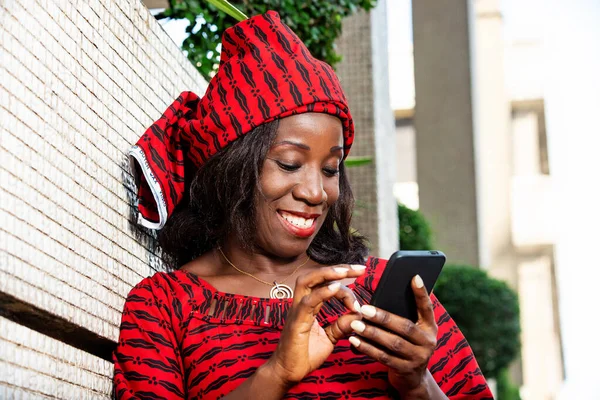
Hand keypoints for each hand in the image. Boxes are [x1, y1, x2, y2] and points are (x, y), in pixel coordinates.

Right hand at [264, 265, 365, 388]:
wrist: (287, 373)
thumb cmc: (304, 354)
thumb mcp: (329, 338)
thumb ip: (341, 325)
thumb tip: (358, 315)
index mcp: (309, 305)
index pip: (326, 284)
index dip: (345, 284)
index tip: (360, 297)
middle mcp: (301, 304)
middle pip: (316, 276)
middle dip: (338, 269)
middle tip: (359, 268)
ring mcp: (297, 311)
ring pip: (308, 281)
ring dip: (328, 274)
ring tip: (346, 272)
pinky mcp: (296, 322)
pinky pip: (307, 302)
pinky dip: (322, 293)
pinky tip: (335, 288)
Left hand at [349, 275, 438, 397]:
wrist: (413, 379)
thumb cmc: (407, 345)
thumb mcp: (413, 331)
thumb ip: (404, 314)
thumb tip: (384, 294)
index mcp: (430, 327)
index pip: (427, 307)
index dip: (421, 293)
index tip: (414, 276)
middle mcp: (428, 341)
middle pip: (405, 327)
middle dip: (383, 317)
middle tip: (364, 308)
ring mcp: (418, 357)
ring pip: (393, 343)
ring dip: (372, 333)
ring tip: (355, 324)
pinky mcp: (406, 370)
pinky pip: (384, 358)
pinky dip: (368, 349)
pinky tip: (354, 341)